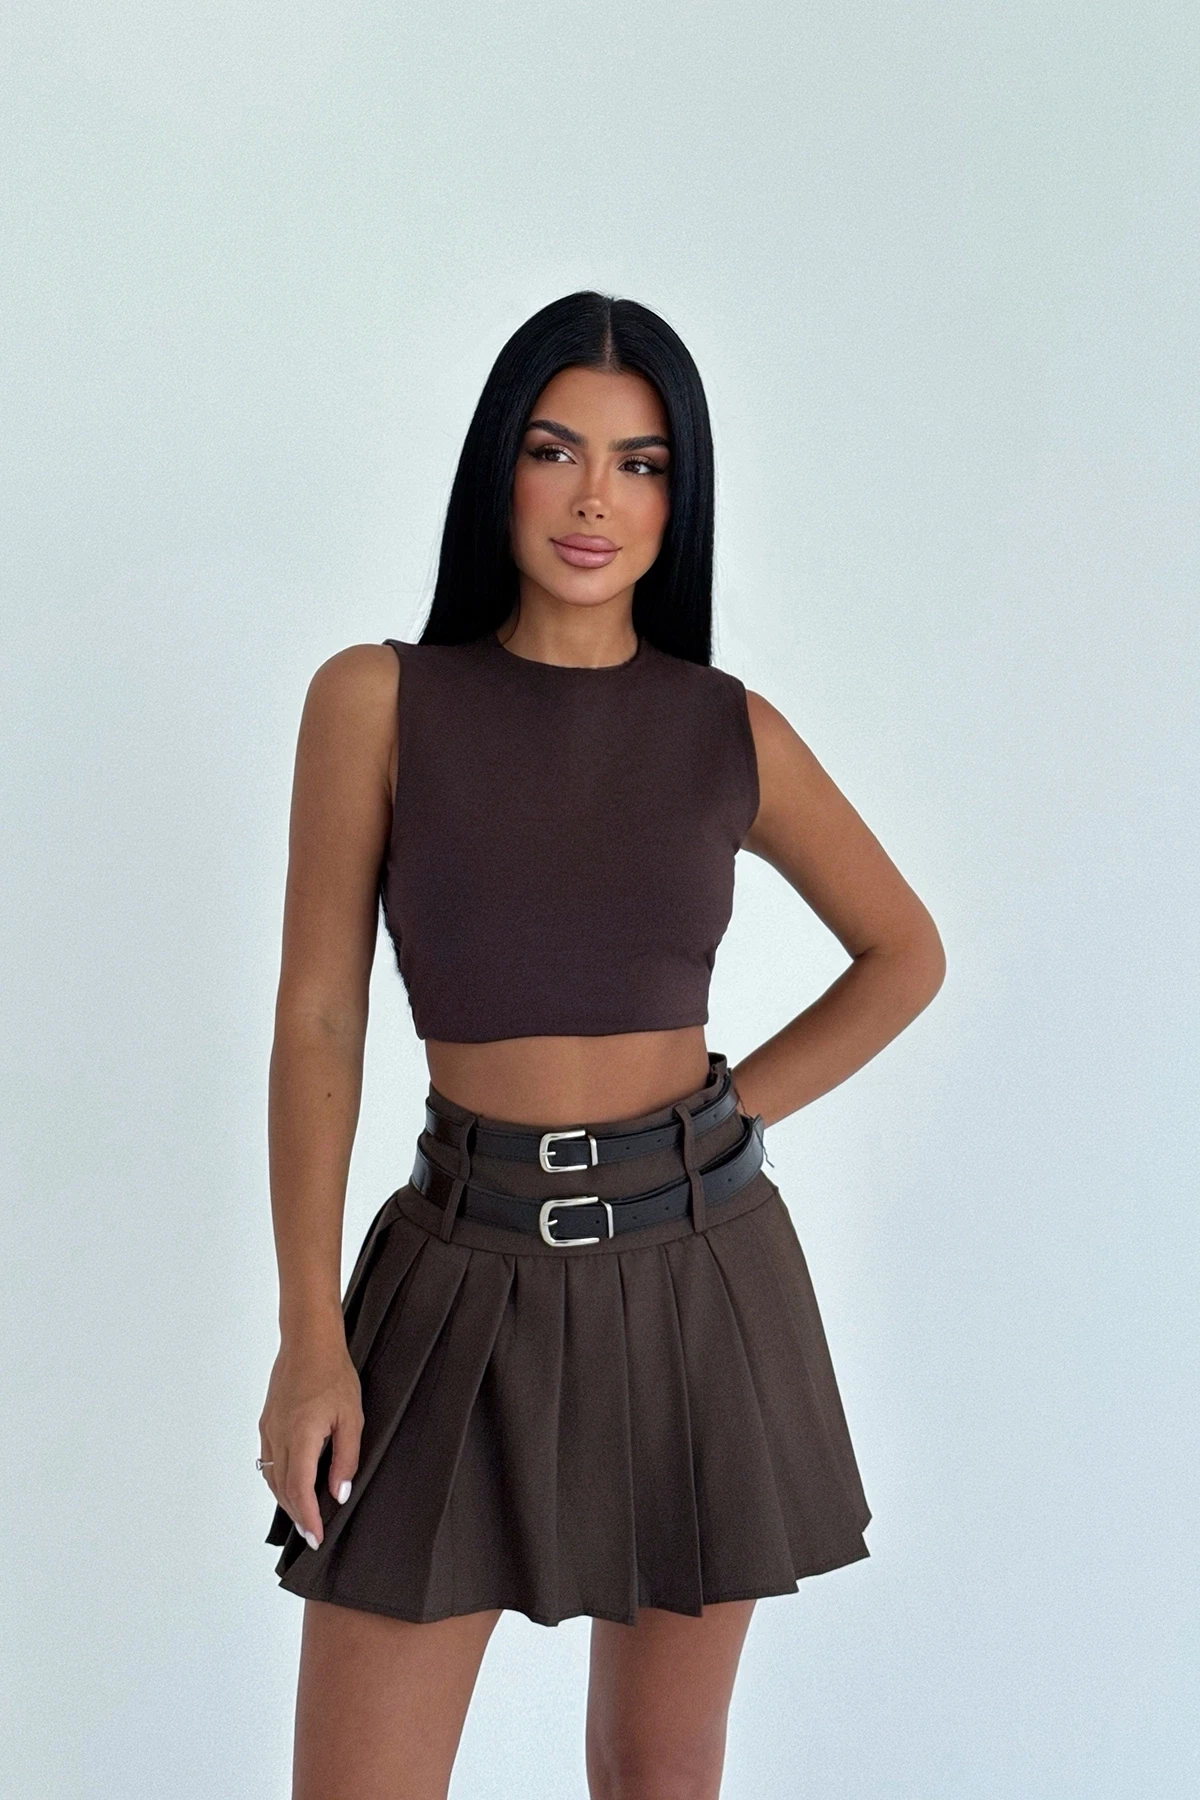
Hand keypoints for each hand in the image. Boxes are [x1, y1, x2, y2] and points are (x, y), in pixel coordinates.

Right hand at [257, 1326, 362, 1549]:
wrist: (308, 1342)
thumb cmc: (334, 1374)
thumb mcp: (351, 1417)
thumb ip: (346, 1458)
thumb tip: (338, 1493)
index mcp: (301, 1436)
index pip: (300, 1489)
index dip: (308, 1517)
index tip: (316, 1537)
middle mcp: (278, 1436)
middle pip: (283, 1489)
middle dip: (298, 1515)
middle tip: (312, 1535)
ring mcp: (269, 1429)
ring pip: (272, 1477)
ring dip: (286, 1500)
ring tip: (304, 1516)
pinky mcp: (266, 1422)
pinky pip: (268, 1461)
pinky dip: (278, 1480)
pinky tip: (291, 1485)